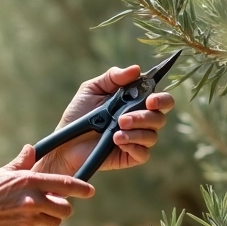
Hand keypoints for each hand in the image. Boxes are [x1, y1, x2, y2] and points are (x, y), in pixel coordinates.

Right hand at [0, 145, 93, 225]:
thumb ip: (20, 163)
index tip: (90, 191)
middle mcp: (33, 200)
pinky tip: (18, 223)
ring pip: (54, 223)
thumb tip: (31, 149)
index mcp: (29, 181)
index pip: (66, 184)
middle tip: (53, 206)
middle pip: (65, 209)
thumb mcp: (0, 174)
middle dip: (62, 208)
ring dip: (49, 220)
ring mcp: (29, 219)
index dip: (82, 189)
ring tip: (32, 214)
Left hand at [41, 65, 173, 175]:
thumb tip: (136, 69)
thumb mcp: (92, 89)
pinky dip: (133, 146)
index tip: (150, 99)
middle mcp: (140, 120)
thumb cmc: (78, 113)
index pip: (160, 100)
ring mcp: (136, 139)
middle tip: (125, 117)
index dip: (161, 99)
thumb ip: (113, 77)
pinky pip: (143, 153)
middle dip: (146, 116)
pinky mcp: (130, 156)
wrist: (65, 140)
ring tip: (116, 129)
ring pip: (152, 135)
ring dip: (135, 130)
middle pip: (160, 118)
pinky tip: (117, 141)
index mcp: (135, 102)